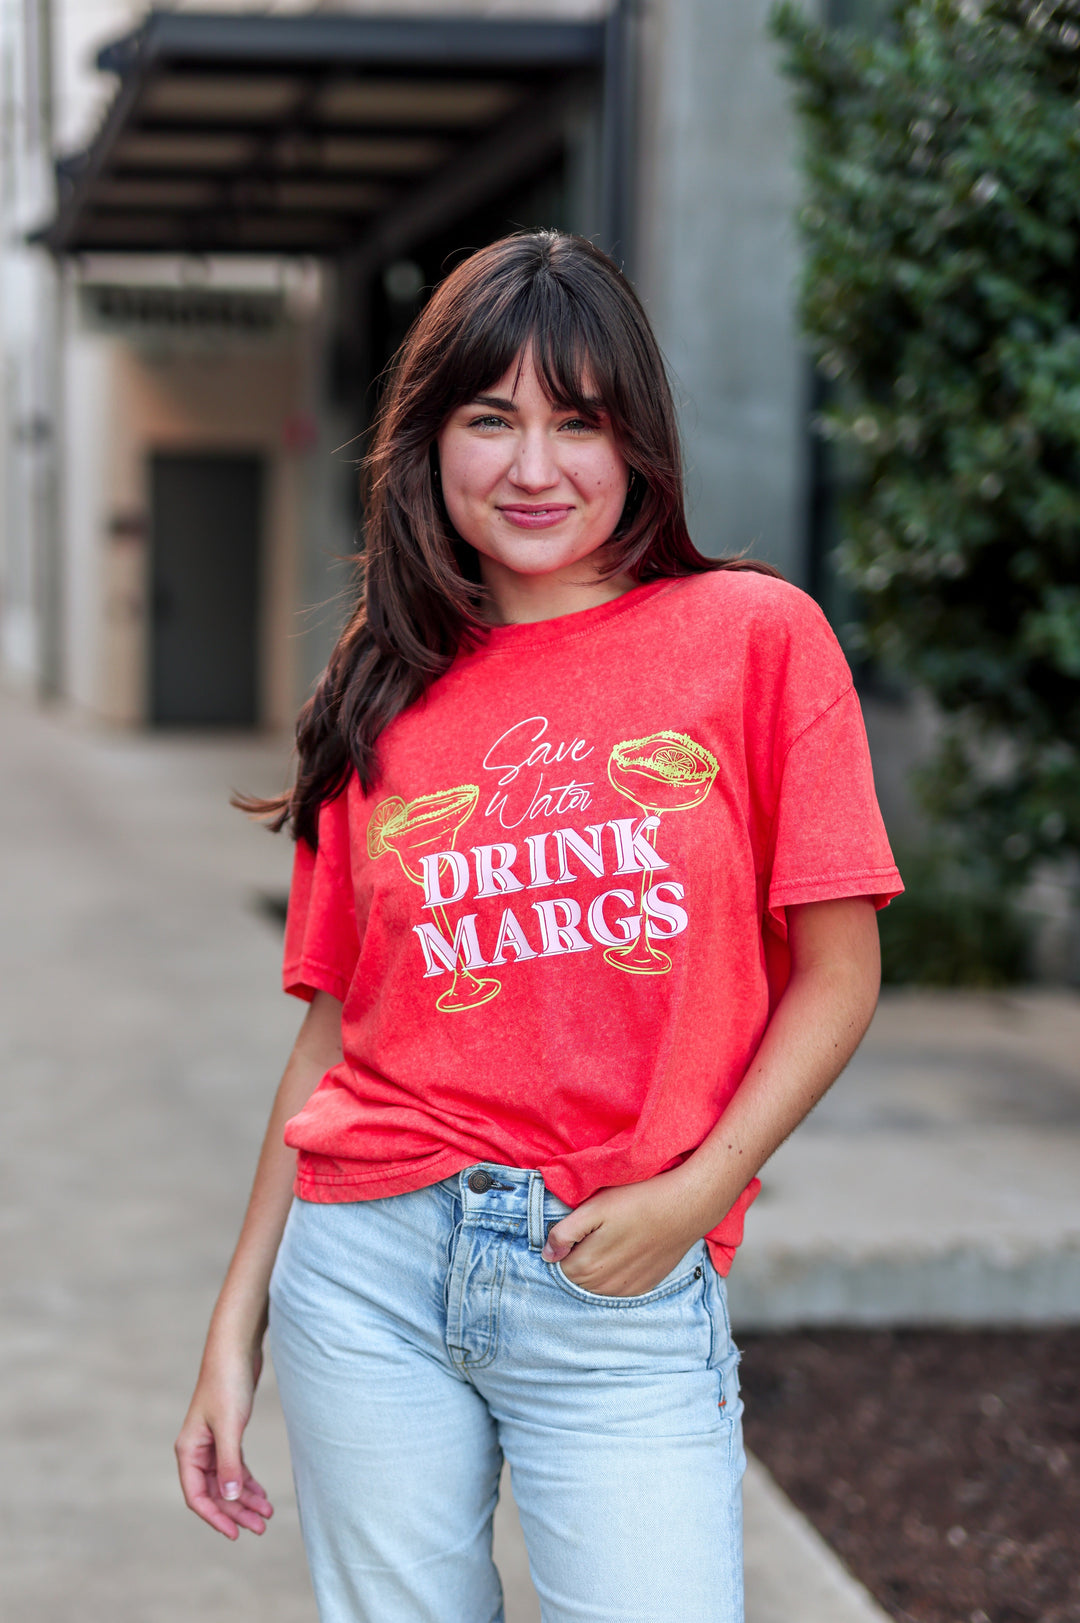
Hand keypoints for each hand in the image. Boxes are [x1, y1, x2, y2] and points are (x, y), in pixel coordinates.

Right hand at [175, 1343, 273, 1539]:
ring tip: (267, 1515)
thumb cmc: (227, 1383)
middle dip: (237, 1511)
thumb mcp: (230, 1426)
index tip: (235, 1534)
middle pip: (215, 1492)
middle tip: (261, 1527)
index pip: (197, 1496)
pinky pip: (236, 1467)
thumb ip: (230, 1463)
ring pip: (227, 1481)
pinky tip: (262, 1494)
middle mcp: (197, 1450)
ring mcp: (212, 1443)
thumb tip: (231, 1498)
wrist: (236, 1349)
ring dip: (245, 1499)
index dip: (215, 1517)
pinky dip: (248, 1481)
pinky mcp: (228, 1434)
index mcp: (189, 1450)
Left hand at [541, 1172, 710, 1297]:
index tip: (571, 1231)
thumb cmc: (639, 1200)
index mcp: (588, 1265)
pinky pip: (617, 1290)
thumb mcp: (595, 1207)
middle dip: (575, 1260)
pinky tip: (622, 1252)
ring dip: (593, 1270)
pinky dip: (613, 1276)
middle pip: (575, 1280)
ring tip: (606, 1241)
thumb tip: (547, 1255)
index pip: (558, 1268)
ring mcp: (626, 1289)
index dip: (560, 1248)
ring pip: (595, 1288)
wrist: (685, 1206)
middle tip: (588, 1234)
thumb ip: (565, 1233)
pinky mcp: (643, 1286)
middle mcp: (605, 1285)